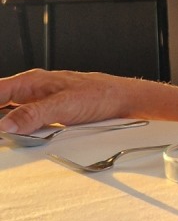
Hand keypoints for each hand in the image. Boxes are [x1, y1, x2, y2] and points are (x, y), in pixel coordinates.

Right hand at [0, 69, 135, 133]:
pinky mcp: (50, 113)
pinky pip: (27, 121)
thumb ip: (33, 115)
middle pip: (1, 103)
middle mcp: (33, 90)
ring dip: (8, 124)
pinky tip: (21, 138)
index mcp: (31, 82)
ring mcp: (41, 102)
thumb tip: (6, 125)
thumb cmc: (99, 94)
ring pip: (12, 113)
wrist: (123, 100)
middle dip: (0, 119)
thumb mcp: (63, 106)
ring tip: (7, 137)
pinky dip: (21, 130)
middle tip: (2, 136)